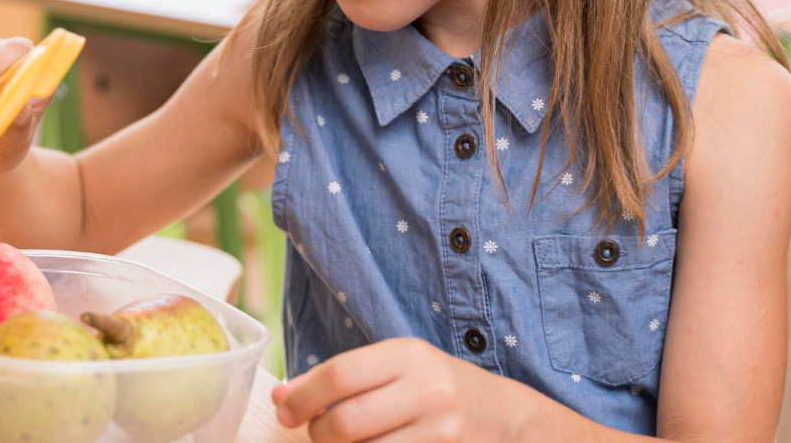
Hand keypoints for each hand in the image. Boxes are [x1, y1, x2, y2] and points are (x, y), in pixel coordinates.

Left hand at [272, 338, 525, 441]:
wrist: (508, 419)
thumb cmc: (438, 389)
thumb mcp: (397, 366)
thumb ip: (340, 377)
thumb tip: (282, 397)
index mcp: (410, 356)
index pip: (338, 376)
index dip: (301, 398)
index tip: (285, 410)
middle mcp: (429, 393)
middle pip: (344, 423)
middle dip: (317, 433)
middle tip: (317, 432)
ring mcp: (441, 435)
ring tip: (348, 442)